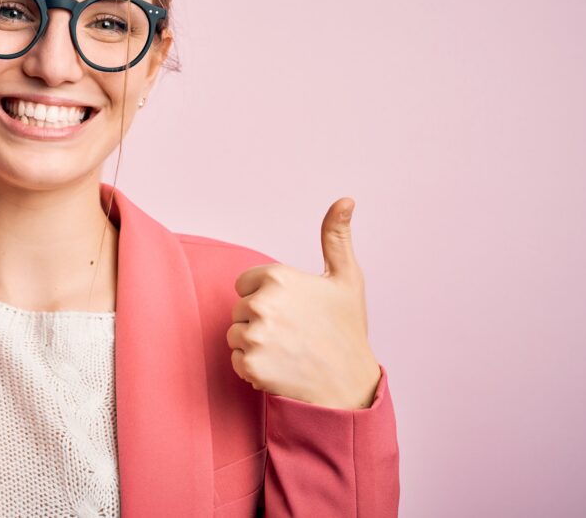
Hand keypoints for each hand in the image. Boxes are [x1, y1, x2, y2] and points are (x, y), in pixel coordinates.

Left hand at [226, 197, 380, 408]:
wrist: (350, 387)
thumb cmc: (347, 330)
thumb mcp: (346, 278)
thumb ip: (335, 236)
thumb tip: (345, 200)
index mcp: (278, 277)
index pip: (245, 284)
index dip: (267, 297)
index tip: (293, 310)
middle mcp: (262, 304)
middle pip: (239, 309)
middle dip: (260, 320)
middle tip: (293, 334)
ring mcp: (255, 336)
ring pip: (235, 334)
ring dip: (255, 344)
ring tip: (287, 350)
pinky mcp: (250, 365)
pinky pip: (235, 360)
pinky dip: (252, 367)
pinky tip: (280, 368)